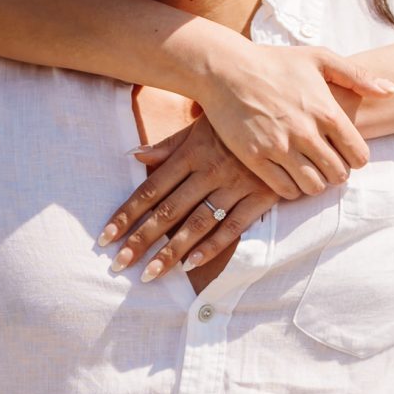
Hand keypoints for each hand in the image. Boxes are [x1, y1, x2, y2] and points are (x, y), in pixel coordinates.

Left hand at [98, 114, 279, 280]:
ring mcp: (236, 185)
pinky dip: (213, 246)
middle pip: (169, 210)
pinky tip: (191, 265)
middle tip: (119, 264)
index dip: (127, 213)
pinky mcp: (260, 196)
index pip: (151, 188)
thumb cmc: (236, 123)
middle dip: (142, 239)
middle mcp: (209, 171)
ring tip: (149, 274)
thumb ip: (168, 145)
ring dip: (171, 251)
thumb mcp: (200, 126)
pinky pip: (233, 225)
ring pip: (197, 223)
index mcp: (192, 153)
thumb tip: (133, 156)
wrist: (287, 120)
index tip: (105, 237)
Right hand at [196, 40, 393, 196]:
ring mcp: (279, 147)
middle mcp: (305, 131)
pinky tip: (288, 174)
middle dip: (337, 173)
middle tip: (328, 164)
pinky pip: (284, 190)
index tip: (346, 153)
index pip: (359, 155)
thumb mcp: (320, 59)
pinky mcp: (255, 158)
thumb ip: (360, 76)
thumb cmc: (275, 61)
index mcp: (325, 110)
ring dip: (315, 183)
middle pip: (338, 175)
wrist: (225, 68)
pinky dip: (291, 188)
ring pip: (313, 187)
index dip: (356, 158)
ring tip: (309, 171)